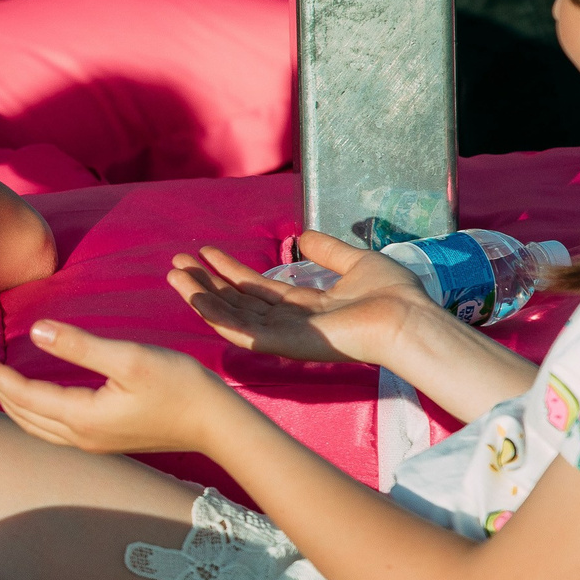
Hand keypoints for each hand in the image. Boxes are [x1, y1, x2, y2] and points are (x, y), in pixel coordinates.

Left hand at [0, 320, 234, 456]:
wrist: (217, 424)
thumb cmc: (180, 386)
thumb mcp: (129, 358)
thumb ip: (80, 346)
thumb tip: (37, 331)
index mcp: (80, 417)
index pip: (19, 393)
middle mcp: (80, 436)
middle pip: (19, 412)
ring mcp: (92, 442)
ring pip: (32, 424)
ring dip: (8, 399)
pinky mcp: (104, 440)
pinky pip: (50, 427)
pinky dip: (29, 409)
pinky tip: (31, 396)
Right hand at [169, 229, 426, 367]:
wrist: (405, 319)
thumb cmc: (391, 295)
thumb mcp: (356, 262)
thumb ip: (328, 251)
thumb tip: (304, 236)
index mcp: (307, 306)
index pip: (258, 289)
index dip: (230, 270)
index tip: (206, 252)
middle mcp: (290, 322)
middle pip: (237, 301)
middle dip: (206, 282)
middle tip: (177, 263)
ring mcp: (283, 335)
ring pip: (231, 315)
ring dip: (200, 295)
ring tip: (174, 276)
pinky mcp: (281, 343)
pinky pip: (240, 330)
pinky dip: (215, 314)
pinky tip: (194, 297)